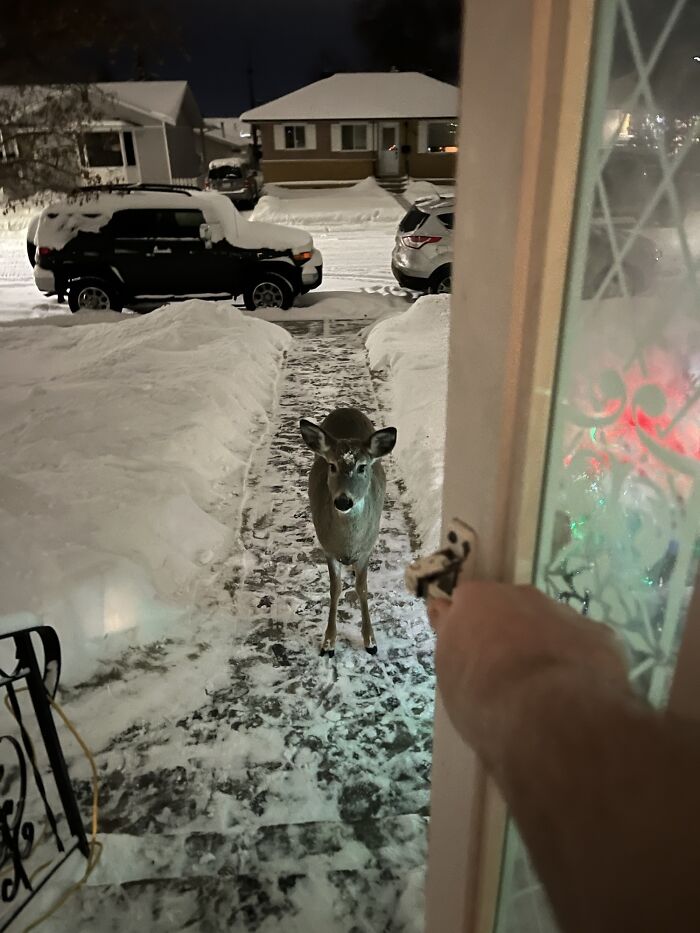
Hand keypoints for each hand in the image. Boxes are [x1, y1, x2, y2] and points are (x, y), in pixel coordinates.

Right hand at [428, 582, 630, 770]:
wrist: (549, 713)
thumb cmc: (484, 696)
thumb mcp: (450, 672)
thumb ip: (452, 639)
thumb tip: (446, 612)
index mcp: (477, 599)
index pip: (466, 604)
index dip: (469, 630)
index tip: (470, 655)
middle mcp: (521, 594)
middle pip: (511, 609)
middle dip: (509, 634)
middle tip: (507, 675)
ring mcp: (563, 612)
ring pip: (551, 626)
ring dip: (546, 648)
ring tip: (545, 691)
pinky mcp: (600, 635)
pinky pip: (586, 647)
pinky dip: (580, 665)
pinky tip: (578, 695)